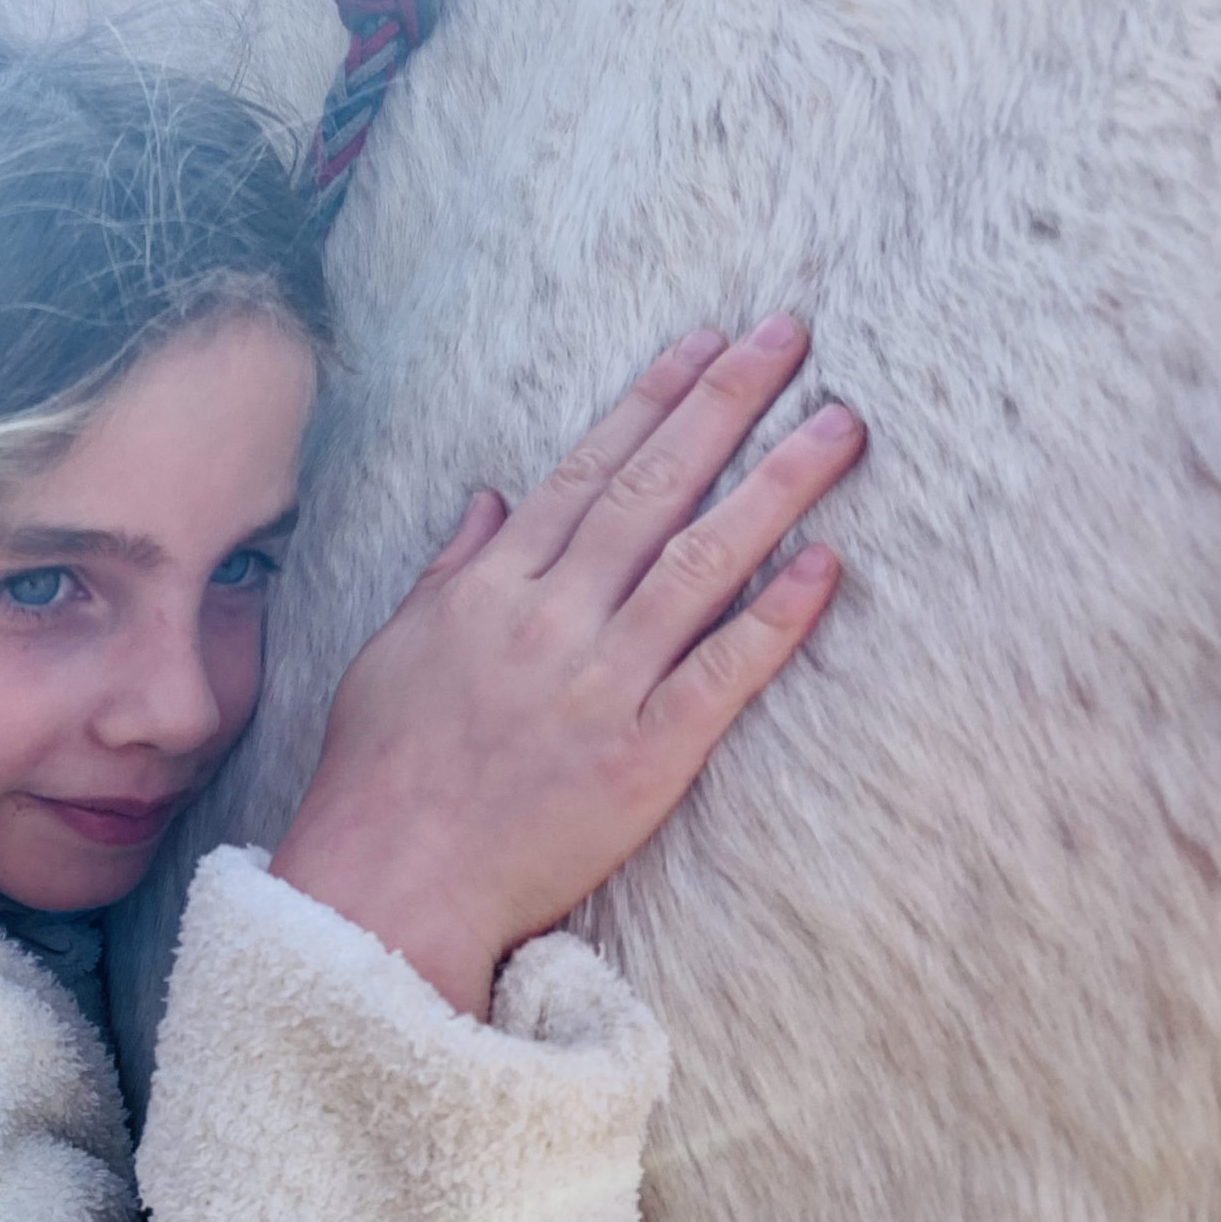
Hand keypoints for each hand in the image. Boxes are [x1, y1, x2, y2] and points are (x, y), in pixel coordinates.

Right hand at [270, 315, 863, 1015]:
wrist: (390, 885)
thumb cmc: (382, 774)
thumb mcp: (393, 651)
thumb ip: (449, 570)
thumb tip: (490, 498)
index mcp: (491, 589)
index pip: (588, 471)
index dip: (653, 400)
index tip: (706, 342)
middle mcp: (552, 620)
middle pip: (654, 490)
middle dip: (726, 404)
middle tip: (790, 337)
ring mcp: (602, 685)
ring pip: (702, 562)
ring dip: (776, 486)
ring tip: (838, 425)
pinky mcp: (645, 755)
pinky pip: (724, 672)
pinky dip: (777, 616)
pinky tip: (826, 563)